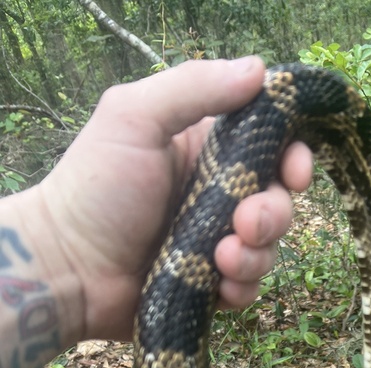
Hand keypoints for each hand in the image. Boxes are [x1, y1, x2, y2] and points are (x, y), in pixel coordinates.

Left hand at [37, 56, 312, 342]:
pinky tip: (219, 287)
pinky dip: (242, 287)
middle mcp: (216, 193)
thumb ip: (194, 87)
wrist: (68, 267)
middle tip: (244, 224)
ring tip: (220, 260)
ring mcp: (214, 240)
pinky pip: (249, 286)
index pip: (270, 146)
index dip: (293, 158)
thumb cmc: (96, 187)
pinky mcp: (210, 283)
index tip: (294, 173)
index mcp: (205, 148)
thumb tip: (259, 70)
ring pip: (267, 247)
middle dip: (273, 215)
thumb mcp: (135, 117)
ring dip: (256, 254)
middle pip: (278, 200)